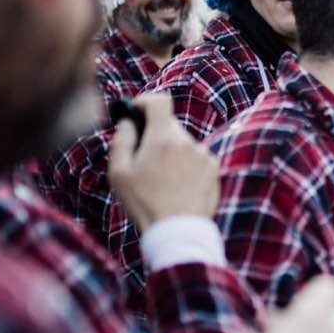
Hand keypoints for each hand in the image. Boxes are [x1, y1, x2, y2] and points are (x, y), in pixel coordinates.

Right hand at [108, 92, 219, 232]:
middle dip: (154, 134)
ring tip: (160, 180)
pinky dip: (185, 165)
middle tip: (143, 156)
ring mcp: (204, 155)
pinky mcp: (214, 170)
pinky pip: (196, 158)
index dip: (145, 101)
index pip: (160, 101)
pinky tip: (177, 187)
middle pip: (169, 124)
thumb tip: (127, 123)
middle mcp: (188, 142)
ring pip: (182, 143)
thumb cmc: (145, 203)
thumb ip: (121, 141)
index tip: (136, 111)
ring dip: (171, 152)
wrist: (178, 231)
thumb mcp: (119, 173)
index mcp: (163, 138)